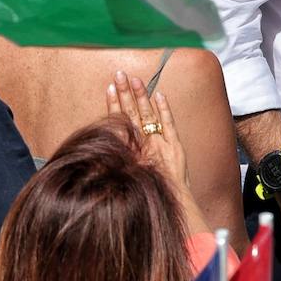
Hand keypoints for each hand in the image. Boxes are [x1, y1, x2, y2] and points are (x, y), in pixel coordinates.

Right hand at [107, 70, 188, 190]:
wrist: (169, 206)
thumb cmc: (147, 194)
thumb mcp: (127, 179)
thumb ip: (117, 162)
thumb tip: (104, 148)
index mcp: (129, 151)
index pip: (120, 121)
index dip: (114, 104)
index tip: (108, 88)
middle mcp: (143, 145)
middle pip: (132, 113)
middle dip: (125, 92)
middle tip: (119, 74)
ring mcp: (160, 144)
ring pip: (149, 115)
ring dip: (142, 95)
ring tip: (135, 79)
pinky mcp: (175, 147)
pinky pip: (169, 124)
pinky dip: (165, 109)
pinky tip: (160, 95)